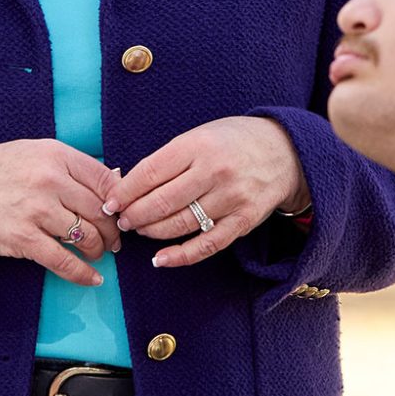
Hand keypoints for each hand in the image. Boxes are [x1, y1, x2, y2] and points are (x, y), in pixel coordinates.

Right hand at [0, 139, 122, 287]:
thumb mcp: (34, 152)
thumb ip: (70, 166)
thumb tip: (113, 181)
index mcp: (55, 155)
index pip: (106, 179)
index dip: (120, 200)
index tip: (121, 213)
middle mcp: (49, 180)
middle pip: (102, 211)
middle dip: (113, 230)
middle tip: (114, 239)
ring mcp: (36, 210)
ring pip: (87, 236)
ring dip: (99, 250)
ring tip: (98, 253)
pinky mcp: (23, 239)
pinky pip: (64, 261)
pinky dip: (82, 274)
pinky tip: (92, 278)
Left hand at [108, 117, 307, 268]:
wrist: (285, 151)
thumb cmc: (232, 142)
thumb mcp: (199, 136)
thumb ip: (168, 159)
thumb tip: (126, 184)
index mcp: (198, 145)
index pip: (149, 173)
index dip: (124, 192)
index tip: (109, 203)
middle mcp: (214, 172)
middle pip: (161, 203)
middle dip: (134, 215)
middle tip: (121, 220)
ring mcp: (231, 198)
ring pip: (180, 225)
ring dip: (152, 233)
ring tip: (139, 230)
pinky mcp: (244, 221)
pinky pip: (207, 244)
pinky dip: (181, 256)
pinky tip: (160, 260)